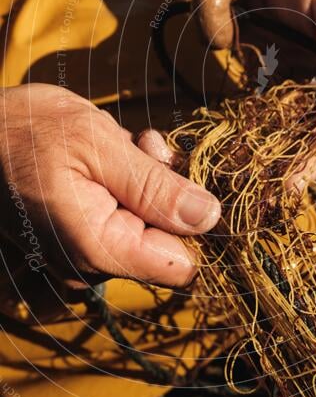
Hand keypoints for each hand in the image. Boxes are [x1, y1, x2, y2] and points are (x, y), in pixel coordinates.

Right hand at [0, 85, 219, 291]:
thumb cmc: (24, 131)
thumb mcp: (97, 145)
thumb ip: (155, 186)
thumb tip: (210, 217)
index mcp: (98, 249)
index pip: (180, 264)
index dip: (194, 222)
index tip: (184, 178)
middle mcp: (90, 265)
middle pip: (166, 241)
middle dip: (166, 191)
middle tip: (143, 148)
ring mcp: (81, 254)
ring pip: (148, 224)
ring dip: (147, 181)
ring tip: (122, 147)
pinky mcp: (77, 237)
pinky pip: (123, 218)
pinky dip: (129, 184)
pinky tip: (111, 155)